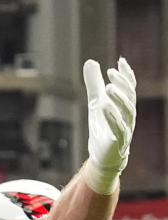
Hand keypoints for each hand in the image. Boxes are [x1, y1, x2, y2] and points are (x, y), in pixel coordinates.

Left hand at [83, 58, 136, 193]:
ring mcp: (126, 128)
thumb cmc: (103, 128)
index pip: (130, 88)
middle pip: (130, 97)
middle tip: (111, 73)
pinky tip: (104, 107)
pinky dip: (112, 117)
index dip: (127, 75)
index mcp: (124, 106)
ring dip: (119, 99)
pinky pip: (118, 128)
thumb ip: (94, 84)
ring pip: (127, 111)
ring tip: (108, 88)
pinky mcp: (118, 141)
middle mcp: (128, 116)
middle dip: (122, 84)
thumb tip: (91, 61)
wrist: (102, 156)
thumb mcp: (95, 102)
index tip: (120, 62)